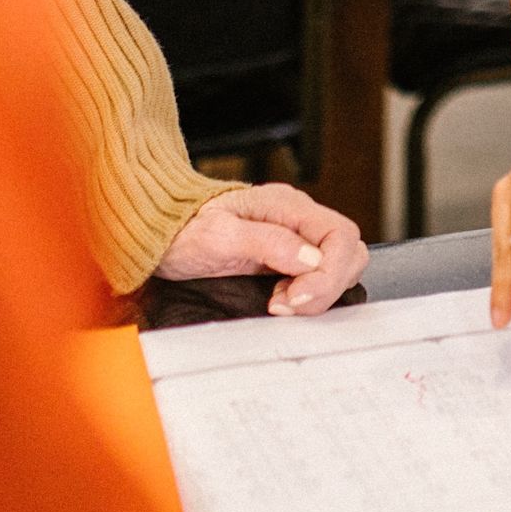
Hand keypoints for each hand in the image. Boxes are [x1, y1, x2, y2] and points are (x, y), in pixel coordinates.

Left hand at [156, 183, 366, 317]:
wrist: (162, 233)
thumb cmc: (184, 229)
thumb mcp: (218, 236)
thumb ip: (267, 243)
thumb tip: (311, 259)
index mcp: (289, 206)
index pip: (341, 236)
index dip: (328, 273)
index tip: (294, 298)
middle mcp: (299, 218)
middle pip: (348, 251)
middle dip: (326, 286)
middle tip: (286, 305)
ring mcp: (296, 236)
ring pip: (339, 265)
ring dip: (318, 292)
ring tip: (280, 303)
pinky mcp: (289, 256)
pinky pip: (319, 275)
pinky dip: (309, 294)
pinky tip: (281, 300)